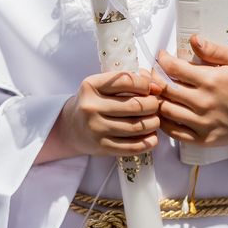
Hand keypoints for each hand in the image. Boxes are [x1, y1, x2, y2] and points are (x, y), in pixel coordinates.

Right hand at [37, 70, 161, 162]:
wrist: (71, 127)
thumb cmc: (93, 103)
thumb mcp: (103, 87)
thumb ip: (128, 82)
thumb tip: (157, 87)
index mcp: (90, 86)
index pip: (126, 80)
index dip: (145, 84)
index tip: (150, 89)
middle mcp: (91, 107)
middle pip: (135, 106)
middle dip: (153, 105)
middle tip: (155, 106)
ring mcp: (96, 129)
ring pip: (137, 127)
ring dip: (153, 123)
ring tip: (154, 121)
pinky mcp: (102, 147)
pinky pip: (133, 146)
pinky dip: (148, 142)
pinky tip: (151, 136)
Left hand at [156, 35, 227, 147]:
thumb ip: (214, 50)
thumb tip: (193, 39)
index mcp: (211, 80)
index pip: (174, 68)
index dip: (163, 60)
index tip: (162, 57)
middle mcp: (204, 102)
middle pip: (165, 89)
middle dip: (154, 78)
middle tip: (153, 73)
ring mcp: (203, 123)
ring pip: (166, 111)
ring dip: (156, 100)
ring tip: (155, 92)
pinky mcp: (203, 139)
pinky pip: (174, 133)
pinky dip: (163, 123)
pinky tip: (163, 113)